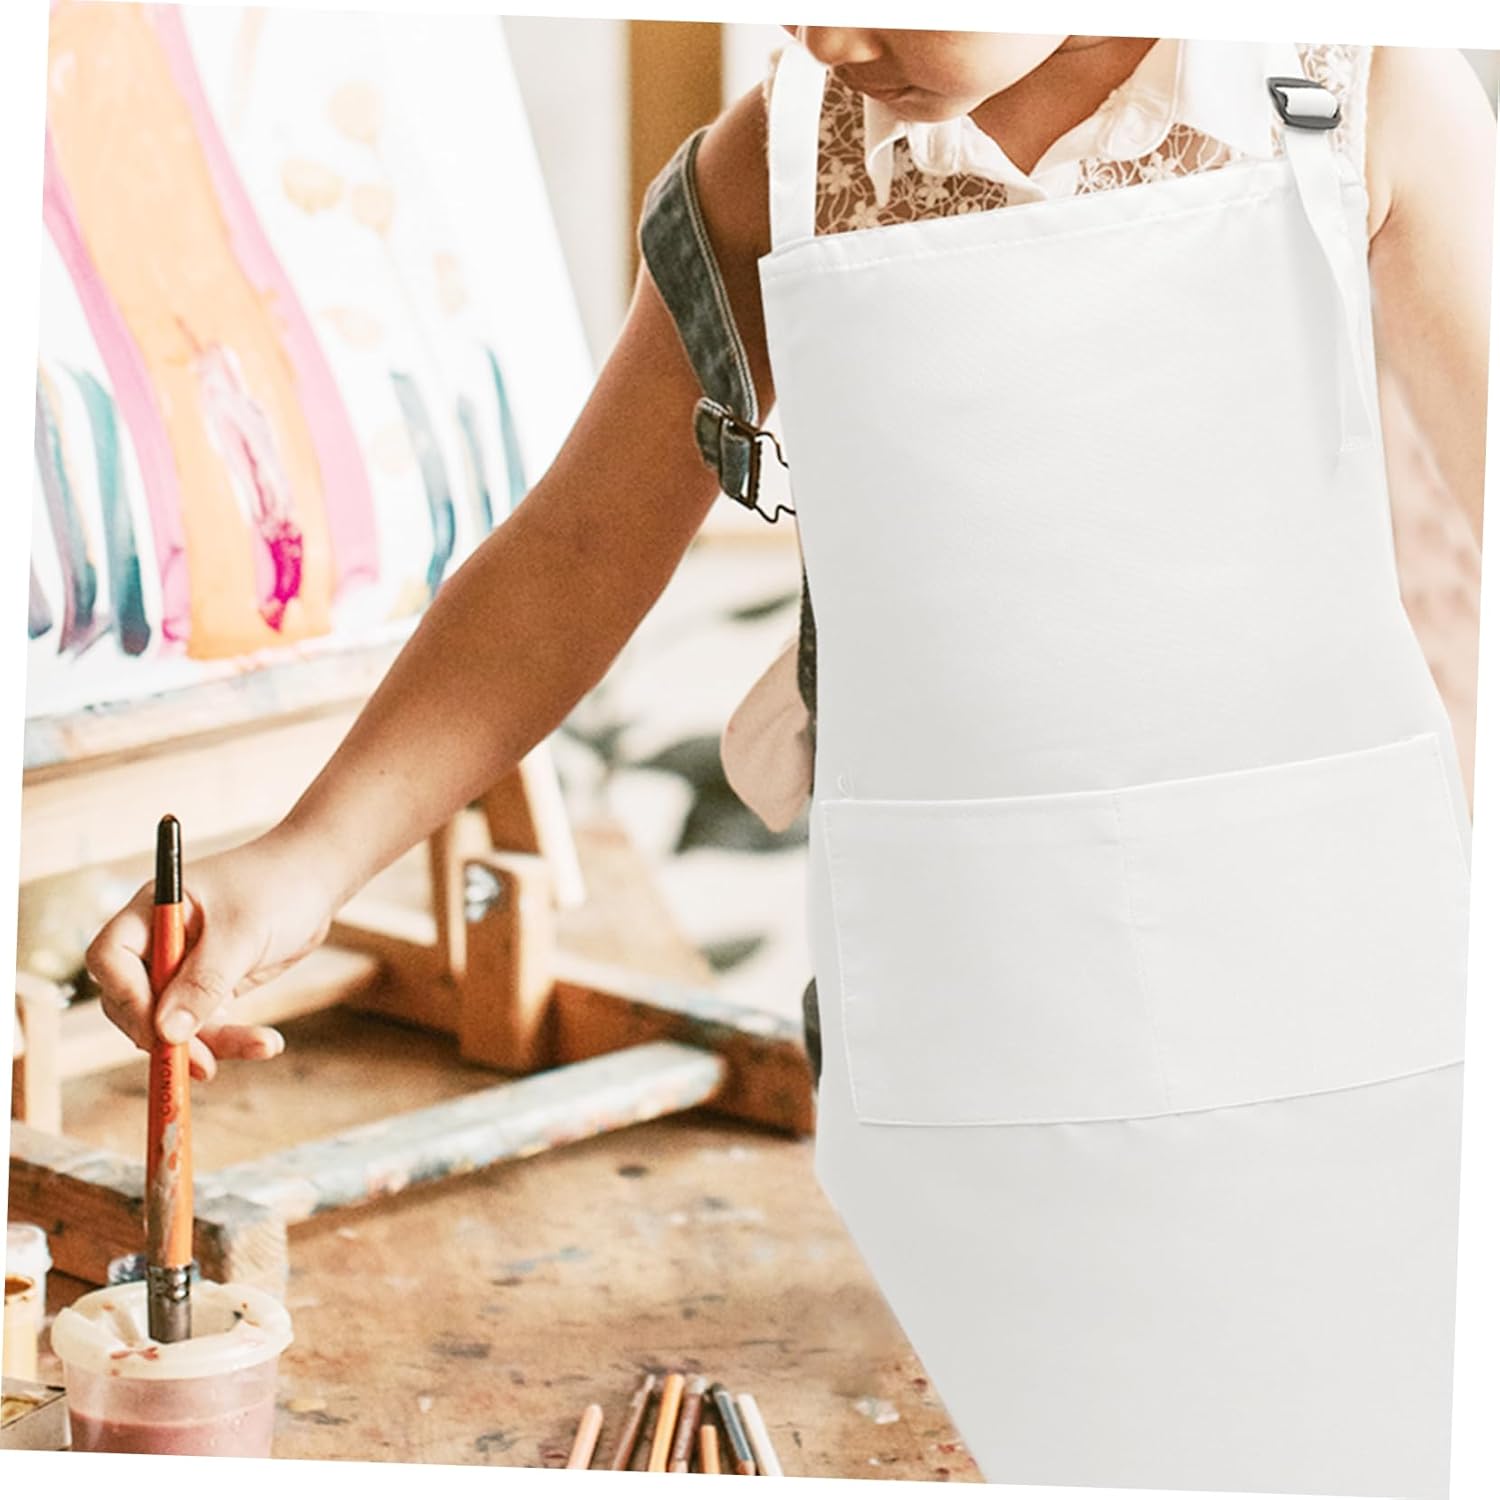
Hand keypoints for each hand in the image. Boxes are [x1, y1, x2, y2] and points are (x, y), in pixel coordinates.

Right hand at [85, 828, 338, 1080]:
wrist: (317, 880)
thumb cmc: (277, 886)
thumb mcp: (241, 932)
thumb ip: (204, 981)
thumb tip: (166, 1032)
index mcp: (152, 910)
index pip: (111, 959)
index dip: (127, 998)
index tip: (160, 1030)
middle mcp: (158, 940)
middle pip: (133, 1001)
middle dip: (165, 1034)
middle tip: (204, 1062)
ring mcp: (182, 966)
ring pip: (173, 1023)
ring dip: (209, 1044)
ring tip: (261, 1046)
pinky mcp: (210, 987)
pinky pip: (206, 1025)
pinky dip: (231, 1039)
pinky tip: (266, 1043)